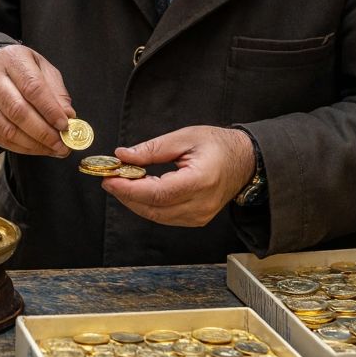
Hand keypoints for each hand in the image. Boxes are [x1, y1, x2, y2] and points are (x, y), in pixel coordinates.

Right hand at [0, 45, 72, 156]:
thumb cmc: (22, 68)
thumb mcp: (43, 69)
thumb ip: (56, 92)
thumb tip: (68, 116)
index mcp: (12, 60)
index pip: (32, 87)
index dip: (50, 110)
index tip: (65, 125)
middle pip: (18, 111)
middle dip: (43, 132)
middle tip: (61, 144)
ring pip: (7, 129)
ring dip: (33, 144)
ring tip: (53, 149)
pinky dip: (21, 148)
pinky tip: (37, 148)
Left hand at [102, 126, 255, 226]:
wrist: (246, 161)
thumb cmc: (218, 145)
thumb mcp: (185, 137)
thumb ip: (153, 149)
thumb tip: (123, 156)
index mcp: (200, 181)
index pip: (158, 193)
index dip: (130, 188)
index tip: (110, 178)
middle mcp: (200, 204)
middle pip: (154, 208)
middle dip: (126, 194)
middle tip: (109, 178)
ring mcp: (199, 216)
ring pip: (156, 216)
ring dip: (134, 201)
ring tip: (121, 182)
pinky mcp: (196, 220)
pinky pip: (164, 217)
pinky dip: (147, 205)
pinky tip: (139, 190)